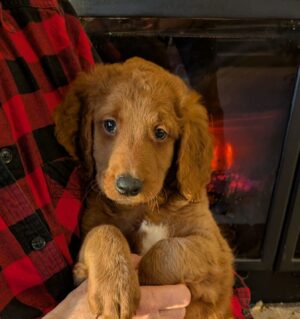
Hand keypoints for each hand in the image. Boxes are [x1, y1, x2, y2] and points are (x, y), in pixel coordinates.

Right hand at [43, 281, 189, 318]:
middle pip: (178, 314)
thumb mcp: (104, 278)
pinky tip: (150, 317)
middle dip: (177, 306)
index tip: (179, 288)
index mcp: (141, 301)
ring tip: (163, 310)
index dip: (181, 291)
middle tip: (171, 299)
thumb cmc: (84, 303)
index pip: (177, 296)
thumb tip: (139, 260)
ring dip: (168, 317)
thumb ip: (126, 267)